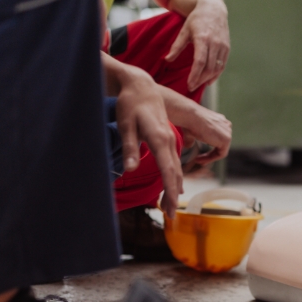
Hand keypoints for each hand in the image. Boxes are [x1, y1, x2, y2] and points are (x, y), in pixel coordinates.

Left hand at [109, 59, 183, 216]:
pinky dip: (174, 178)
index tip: (169, 207)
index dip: (169, 190)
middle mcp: (169, 141)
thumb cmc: (130, 104)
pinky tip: (174, 188)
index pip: (168, 170)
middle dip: (173, 195)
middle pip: (175, 173)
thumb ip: (130, 147)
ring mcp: (170, 140)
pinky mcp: (167, 139)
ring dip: (174, 188)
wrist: (141, 86)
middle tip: (169, 215)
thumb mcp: (125, 124)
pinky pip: (174, 162)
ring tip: (169, 207)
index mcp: (159, 138)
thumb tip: (130, 169)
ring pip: (176, 168)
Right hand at [160, 86, 231, 163]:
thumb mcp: (191, 132)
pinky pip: (221, 154)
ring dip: (209, 158)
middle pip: (220, 145)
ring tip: (197, 160)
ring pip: (221, 151)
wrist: (190, 116)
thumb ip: (193, 139)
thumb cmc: (189, 121)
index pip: (218, 139)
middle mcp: (226, 125)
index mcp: (220, 121)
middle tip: (198, 160)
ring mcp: (228, 132)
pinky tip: (200, 160)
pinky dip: (211, 159)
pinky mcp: (227, 139)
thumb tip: (189, 146)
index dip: (208, 150)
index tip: (198, 157)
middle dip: (209, 155)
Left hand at [165, 0, 229, 90]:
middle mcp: (214, 43)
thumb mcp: (184, 31)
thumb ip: (177, 46)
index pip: (200, 62)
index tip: (189, 85)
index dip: (195, 75)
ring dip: (208, 79)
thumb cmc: (196, 20)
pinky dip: (216, 75)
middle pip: (209, 68)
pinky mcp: (227, 48)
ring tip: (198, 85)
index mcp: (202, 38)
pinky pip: (222, 65)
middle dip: (200, 80)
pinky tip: (208, 80)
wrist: (213, 9)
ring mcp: (222, 46)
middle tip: (191, 87)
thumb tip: (167, 60)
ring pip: (217, 68)